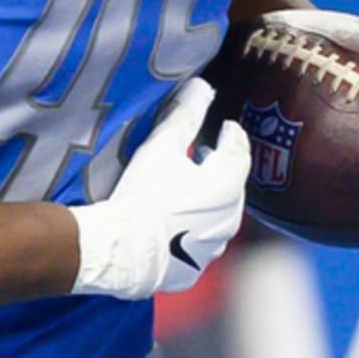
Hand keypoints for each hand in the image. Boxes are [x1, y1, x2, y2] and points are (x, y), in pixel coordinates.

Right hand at [70, 78, 249, 299]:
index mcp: (227, 184)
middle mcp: (229, 218)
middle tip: (205, 153)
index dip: (232, 135)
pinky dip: (194, 228)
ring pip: (220, 217)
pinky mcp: (194, 271)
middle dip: (221, 167)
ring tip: (190, 186)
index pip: (239, 151)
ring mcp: (213, 248)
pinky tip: (177, 222)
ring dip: (209, 199)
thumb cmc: (142, 192)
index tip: (227, 127)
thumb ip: (187, 113)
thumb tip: (203, 86)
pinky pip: (201, 243)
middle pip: (232, 185)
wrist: (118, 250)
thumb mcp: (163, 145)